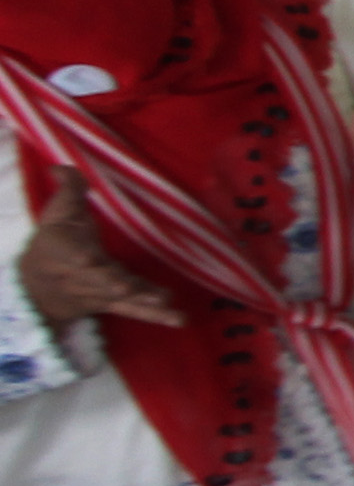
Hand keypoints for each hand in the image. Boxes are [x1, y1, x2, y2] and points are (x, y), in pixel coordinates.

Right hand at [18, 171, 179, 328]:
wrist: (41, 284)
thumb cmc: (55, 241)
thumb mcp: (58, 212)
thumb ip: (68, 189)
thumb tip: (62, 166)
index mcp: (68, 251)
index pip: (72, 254)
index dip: (79, 257)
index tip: (86, 258)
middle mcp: (86, 276)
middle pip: (100, 281)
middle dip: (114, 284)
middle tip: (127, 287)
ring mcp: (103, 292)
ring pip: (122, 299)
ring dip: (143, 301)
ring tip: (165, 301)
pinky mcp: (116, 303)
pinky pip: (137, 311)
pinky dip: (157, 316)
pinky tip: (180, 319)